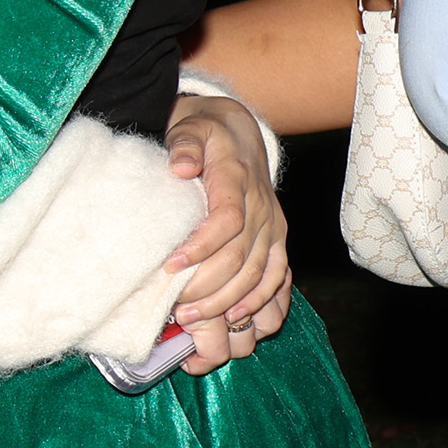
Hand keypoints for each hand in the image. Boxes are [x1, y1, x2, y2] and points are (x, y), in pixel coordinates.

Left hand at [163, 95, 290, 373]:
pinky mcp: (278, 240)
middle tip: (174, 308)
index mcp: (238, 180)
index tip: (169, 266)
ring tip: (193, 319)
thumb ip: (184, 145)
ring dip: (228, 302)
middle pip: (242, 257)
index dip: (201, 248)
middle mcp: (262, 207)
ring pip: (259, 274)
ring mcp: (273, 227)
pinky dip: (261, 302)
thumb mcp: (190, 128)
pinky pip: (278, 278)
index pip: (227, 220)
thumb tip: (180, 166)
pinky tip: (235, 318)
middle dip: (208, 288)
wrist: (239, 132)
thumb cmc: (206, 135)